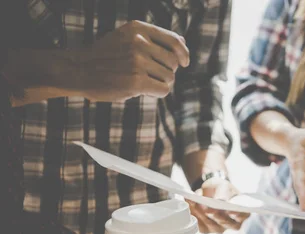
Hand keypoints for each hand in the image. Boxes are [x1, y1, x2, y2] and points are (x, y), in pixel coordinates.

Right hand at [75, 20, 189, 100]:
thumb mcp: (126, 37)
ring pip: (170, 77)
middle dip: (168, 71)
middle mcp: (139, 42)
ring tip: (144, 82)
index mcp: (138, 29)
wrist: (78, 70)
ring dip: (161, 83)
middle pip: (174, 62)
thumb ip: (152, 39)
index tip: (184, 63)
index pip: (175, 40)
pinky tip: (145, 92)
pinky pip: (163, 90)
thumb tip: (183, 43)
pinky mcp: (136, 81)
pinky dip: (158, 93)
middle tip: (151, 76)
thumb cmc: (106, 56)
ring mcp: (138, 61)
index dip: (183, 53)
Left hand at [187, 178, 248, 233]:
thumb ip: (224, 193)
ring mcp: (219, 228)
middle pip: (225, 223)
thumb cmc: (221, 189)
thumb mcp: (224, 186)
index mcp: (241, 213)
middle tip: (208, 207)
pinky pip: (200, 225)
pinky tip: (191, 205)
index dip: (237, 215)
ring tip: (196, 203)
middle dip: (215, 215)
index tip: (230, 210)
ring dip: (202, 214)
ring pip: (211, 225)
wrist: (209, 190)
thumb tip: (221, 200)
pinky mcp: (206, 229)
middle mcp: (232, 224)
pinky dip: (195, 215)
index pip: (243, 216)